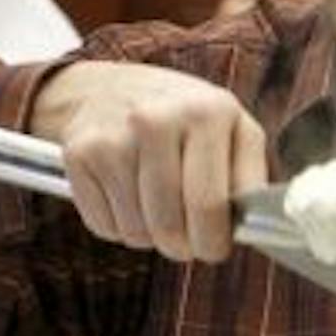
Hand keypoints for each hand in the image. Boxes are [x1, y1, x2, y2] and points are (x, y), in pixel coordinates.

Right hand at [29, 60, 269, 262]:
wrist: (110, 87)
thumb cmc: (183, 117)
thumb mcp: (230, 128)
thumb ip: (249, 176)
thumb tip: (255, 228)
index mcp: (206, 112)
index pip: (209, 205)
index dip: (213, 242)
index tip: (214, 247)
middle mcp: (155, 120)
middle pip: (170, 226)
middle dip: (183, 246)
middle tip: (187, 239)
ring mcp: (113, 137)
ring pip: (136, 233)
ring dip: (150, 236)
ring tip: (157, 205)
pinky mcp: (79, 155)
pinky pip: (104, 227)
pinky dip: (119, 226)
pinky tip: (127, 196)